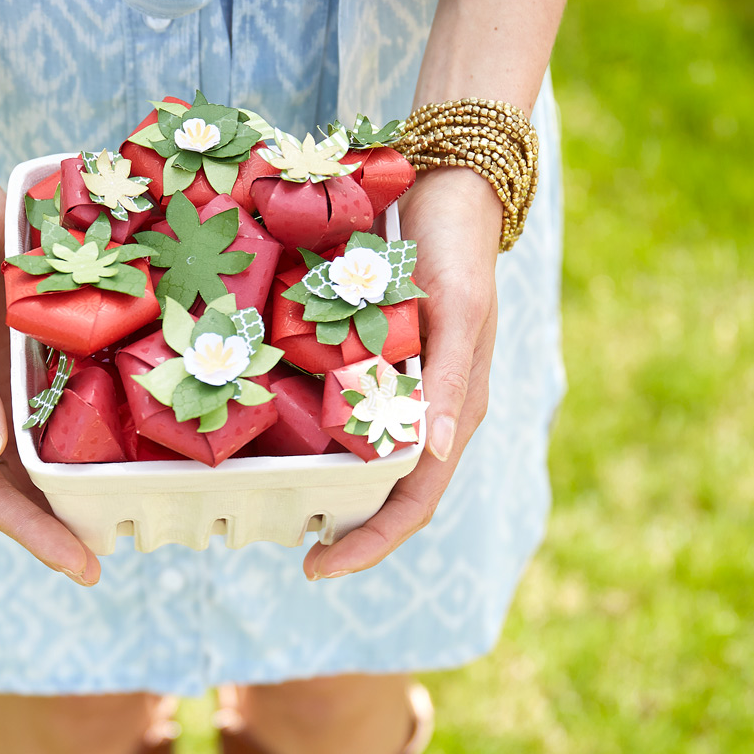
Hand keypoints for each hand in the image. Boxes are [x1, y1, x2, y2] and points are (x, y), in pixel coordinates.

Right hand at [0, 125, 100, 585]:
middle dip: (53, 529)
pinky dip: (81, 446)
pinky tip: (117, 463)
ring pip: (36, 465)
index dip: (31, 533)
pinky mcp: (24, 374)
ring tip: (115, 528)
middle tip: (102, 562)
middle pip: (12, 493)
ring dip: (70, 497)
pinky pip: (56, 421)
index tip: (77, 564)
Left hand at [303, 165, 501, 579]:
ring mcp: (412, 388)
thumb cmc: (456, 247)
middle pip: (393, 494)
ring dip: (341, 495)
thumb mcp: (457, 311)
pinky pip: (358, 416)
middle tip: (300, 555)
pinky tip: (294, 446)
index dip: (372, 541)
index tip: (320, 566)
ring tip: (293, 515)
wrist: (451, 187)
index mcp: (459, 410)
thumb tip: (435, 454)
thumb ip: (450, 381)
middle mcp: (436, 410)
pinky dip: (331, 442)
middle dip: (352, 531)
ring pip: (376, 462)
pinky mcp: (387, 360)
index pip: (417, 500)